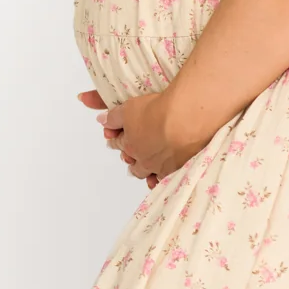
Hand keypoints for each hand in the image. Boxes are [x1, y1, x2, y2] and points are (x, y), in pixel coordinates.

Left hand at [77, 88, 204, 185]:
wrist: (187, 119)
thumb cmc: (157, 111)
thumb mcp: (129, 108)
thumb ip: (114, 117)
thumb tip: (101, 120)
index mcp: (130, 145)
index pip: (119, 143)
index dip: (116, 140)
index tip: (113, 139)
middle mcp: (144, 160)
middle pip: (134, 164)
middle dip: (130, 159)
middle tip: (129, 157)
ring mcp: (162, 167)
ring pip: (150, 174)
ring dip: (146, 172)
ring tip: (146, 170)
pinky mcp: (180, 170)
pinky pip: (168, 180)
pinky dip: (162, 179)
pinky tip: (162, 178)